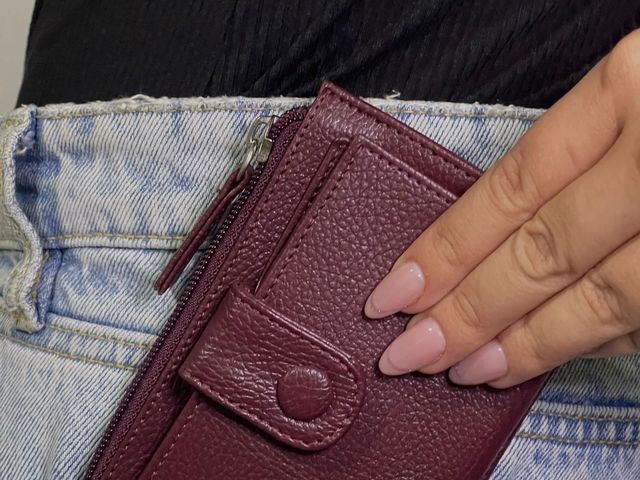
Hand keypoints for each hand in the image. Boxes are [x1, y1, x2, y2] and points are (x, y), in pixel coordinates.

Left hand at [365, 30, 639, 387]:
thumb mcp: (629, 92)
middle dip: (468, 312)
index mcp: (632, 91)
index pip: (511, 189)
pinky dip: (587, 343)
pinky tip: (538, 358)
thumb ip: (565, 156)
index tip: (392, 295)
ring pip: (601, 298)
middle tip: (408, 353)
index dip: (445, 249)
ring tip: (460, 369)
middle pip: (544, 253)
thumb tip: (478, 237)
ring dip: (524, 343)